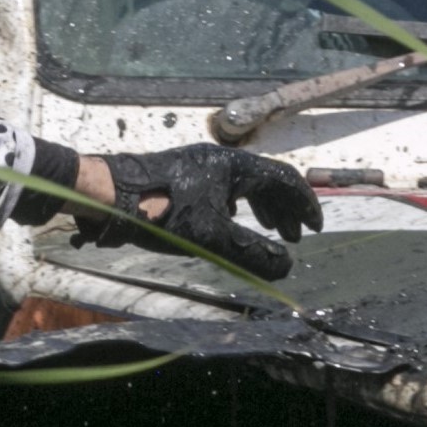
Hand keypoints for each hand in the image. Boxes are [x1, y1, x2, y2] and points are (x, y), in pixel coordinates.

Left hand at [74, 146, 321, 279]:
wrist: (110, 195)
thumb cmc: (162, 212)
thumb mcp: (212, 237)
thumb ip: (251, 253)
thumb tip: (286, 267)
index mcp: (235, 166)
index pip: (284, 179)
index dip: (304, 204)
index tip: (316, 227)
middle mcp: (221, 160)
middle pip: (266, 180)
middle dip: (283, 210)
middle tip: (292, 237)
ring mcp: (201, 165)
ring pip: (244, 184)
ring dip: (261, 207)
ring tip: (268, 231)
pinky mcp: (183, 174)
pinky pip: (225, 186)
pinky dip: (239, 205)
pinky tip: (231, 221)